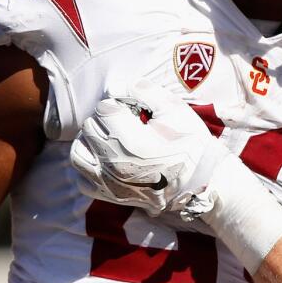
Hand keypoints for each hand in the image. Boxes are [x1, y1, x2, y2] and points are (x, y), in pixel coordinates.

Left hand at [70, 78, 226, 218]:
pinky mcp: (111, 196)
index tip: (131, 109)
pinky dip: (89, 165)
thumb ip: (145, 91)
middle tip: (124, 121)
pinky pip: (82, 178)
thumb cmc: (191, 144)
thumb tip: (119, 86)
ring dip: (89, 140)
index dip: (118, 104)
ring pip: (78, 153)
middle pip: (89, 128)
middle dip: (104, 119)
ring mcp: (110, 183)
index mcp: (132, 143)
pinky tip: (104, 157)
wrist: (202, 182)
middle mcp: (115, 165)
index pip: (104, 110)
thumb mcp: (175, 110)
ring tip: (108, 136)